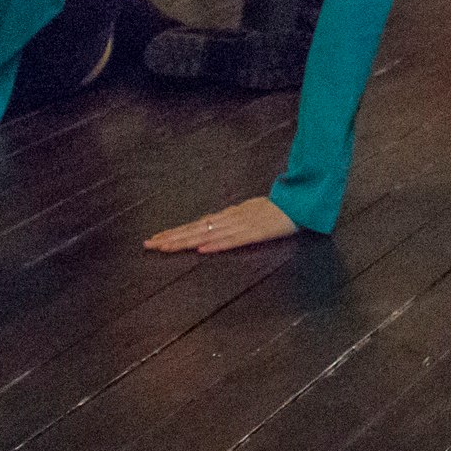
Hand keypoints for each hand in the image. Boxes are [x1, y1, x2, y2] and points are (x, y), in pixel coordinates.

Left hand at [145, 195, 297, 253]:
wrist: (302, 201)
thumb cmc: (279, 207)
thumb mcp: (252, 210)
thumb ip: (234, 218)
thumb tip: (215, 224)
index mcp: (229, 215)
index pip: (197, 225)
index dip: (176, 232)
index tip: (156, 239)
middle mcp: (231, 219)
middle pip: (196, 229)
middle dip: (172, 237)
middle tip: (148, 245)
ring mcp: (242, 225)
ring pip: (208, 234)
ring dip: (186, 241)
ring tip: (165, 247)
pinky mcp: (256, 232)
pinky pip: (234, 240)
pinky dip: (218, 244)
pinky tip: (203, 249)